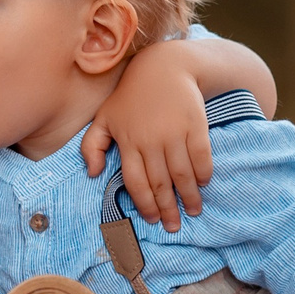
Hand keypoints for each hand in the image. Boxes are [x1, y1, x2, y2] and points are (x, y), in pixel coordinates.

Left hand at [84, 43, 213, 230]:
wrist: (163, 67)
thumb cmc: (130, 96)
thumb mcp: (104, 117)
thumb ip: (91, 145)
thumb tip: (92, 174)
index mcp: (128, 142)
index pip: (136, 182)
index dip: (144, 204)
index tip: (152, 219)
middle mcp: (151, 141)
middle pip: (160, 184)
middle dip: (168, 209)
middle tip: (174, 226)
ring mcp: (174, 133)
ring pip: (182, 174)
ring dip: (188, 197)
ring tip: (193, 210)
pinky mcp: (195, 125)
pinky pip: (201, 156)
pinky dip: (203, 173)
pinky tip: (203, 183)